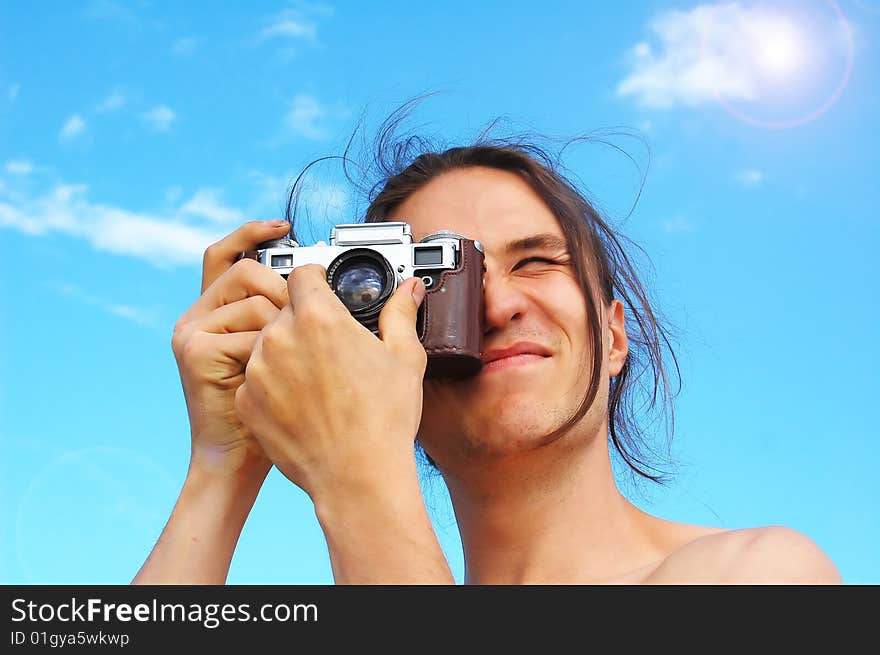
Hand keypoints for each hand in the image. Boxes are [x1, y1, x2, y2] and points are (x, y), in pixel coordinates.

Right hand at [171, 220, 290, 478]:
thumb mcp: (298, 357)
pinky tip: (280, 376)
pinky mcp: (196, 351)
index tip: (285, 226)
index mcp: (222, 310)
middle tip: (307, 319)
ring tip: (293, 359)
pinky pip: (249, 329)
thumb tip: (363, 284)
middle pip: (244, 268)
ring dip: (282, 321)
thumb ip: (307, 317)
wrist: (245, 461)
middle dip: (283, 288)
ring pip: (251, 296)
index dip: (254, 233)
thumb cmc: (277, 413)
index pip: (231, 253)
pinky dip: (273, 348)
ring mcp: (195, 331)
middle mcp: (203, 314)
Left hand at [234, 264, 427, 501]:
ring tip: (317, 383)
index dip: (315, 281)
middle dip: (304, 322)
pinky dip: (272, 387)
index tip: (323, 291)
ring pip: (266, 345)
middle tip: (329, 350)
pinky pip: (255, 380)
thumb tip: (409, 290)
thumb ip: (400, 314)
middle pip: (284, 311)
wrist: (357, 477)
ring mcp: (257, 370)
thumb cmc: (384, 420)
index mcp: (319, 318)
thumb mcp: (405, 359)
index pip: (302, 275)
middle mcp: (280, 338)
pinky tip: (300, 405)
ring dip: (285, 354)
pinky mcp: (246, 401)